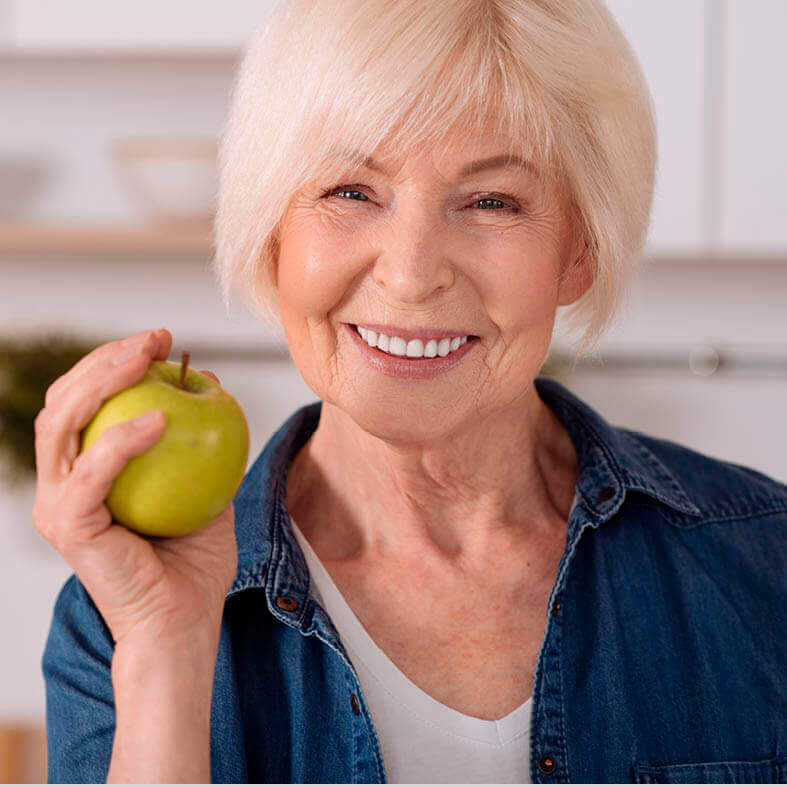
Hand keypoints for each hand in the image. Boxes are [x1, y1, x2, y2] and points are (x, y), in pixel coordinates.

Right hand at [32, 328, 237, 645]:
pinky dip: (123, 441)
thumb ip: (200, 436)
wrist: (185, 619)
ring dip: (104, 381)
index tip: (162, 339)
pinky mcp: (69, 527)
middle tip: (155, 337)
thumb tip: (211, 380)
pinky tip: (163, 419)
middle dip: (106, 359)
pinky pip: (91, 473)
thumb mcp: (205, 483)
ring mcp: (58, 505)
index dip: (115, 362)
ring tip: (148, 358)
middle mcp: (62, 483)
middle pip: (65, 401)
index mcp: (85, 471)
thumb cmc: (193, 558)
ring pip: (62, 424)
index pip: (85, 401)